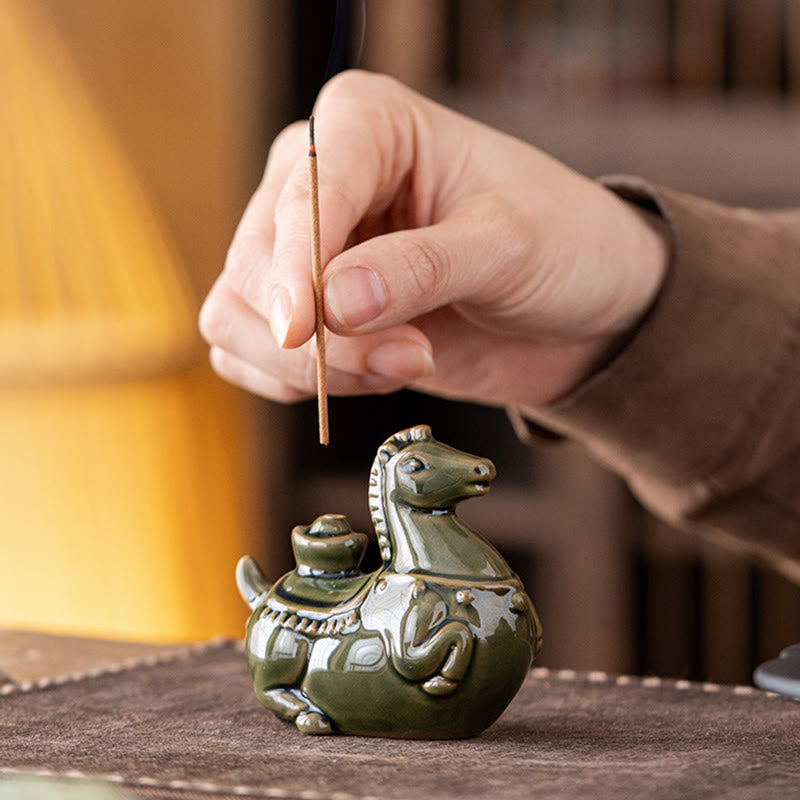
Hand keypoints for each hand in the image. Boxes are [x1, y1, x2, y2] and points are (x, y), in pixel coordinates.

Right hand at [199, 71, 668, 407]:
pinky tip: (373, 376)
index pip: (303, 192)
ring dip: (312, 367)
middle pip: (255, 263)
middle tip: (408, 358)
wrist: (580, 305)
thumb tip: (332, 304)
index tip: (304, 331)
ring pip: (238, 316)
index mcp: (367, 124)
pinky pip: (252, 354)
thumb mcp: (506, 246)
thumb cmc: (560, 244)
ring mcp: (308, 252)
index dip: (293, 266)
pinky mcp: (313, 315)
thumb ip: (420, 269)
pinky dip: (299, 384)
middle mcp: (321, 182)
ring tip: (404, 363)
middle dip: (321, 334)